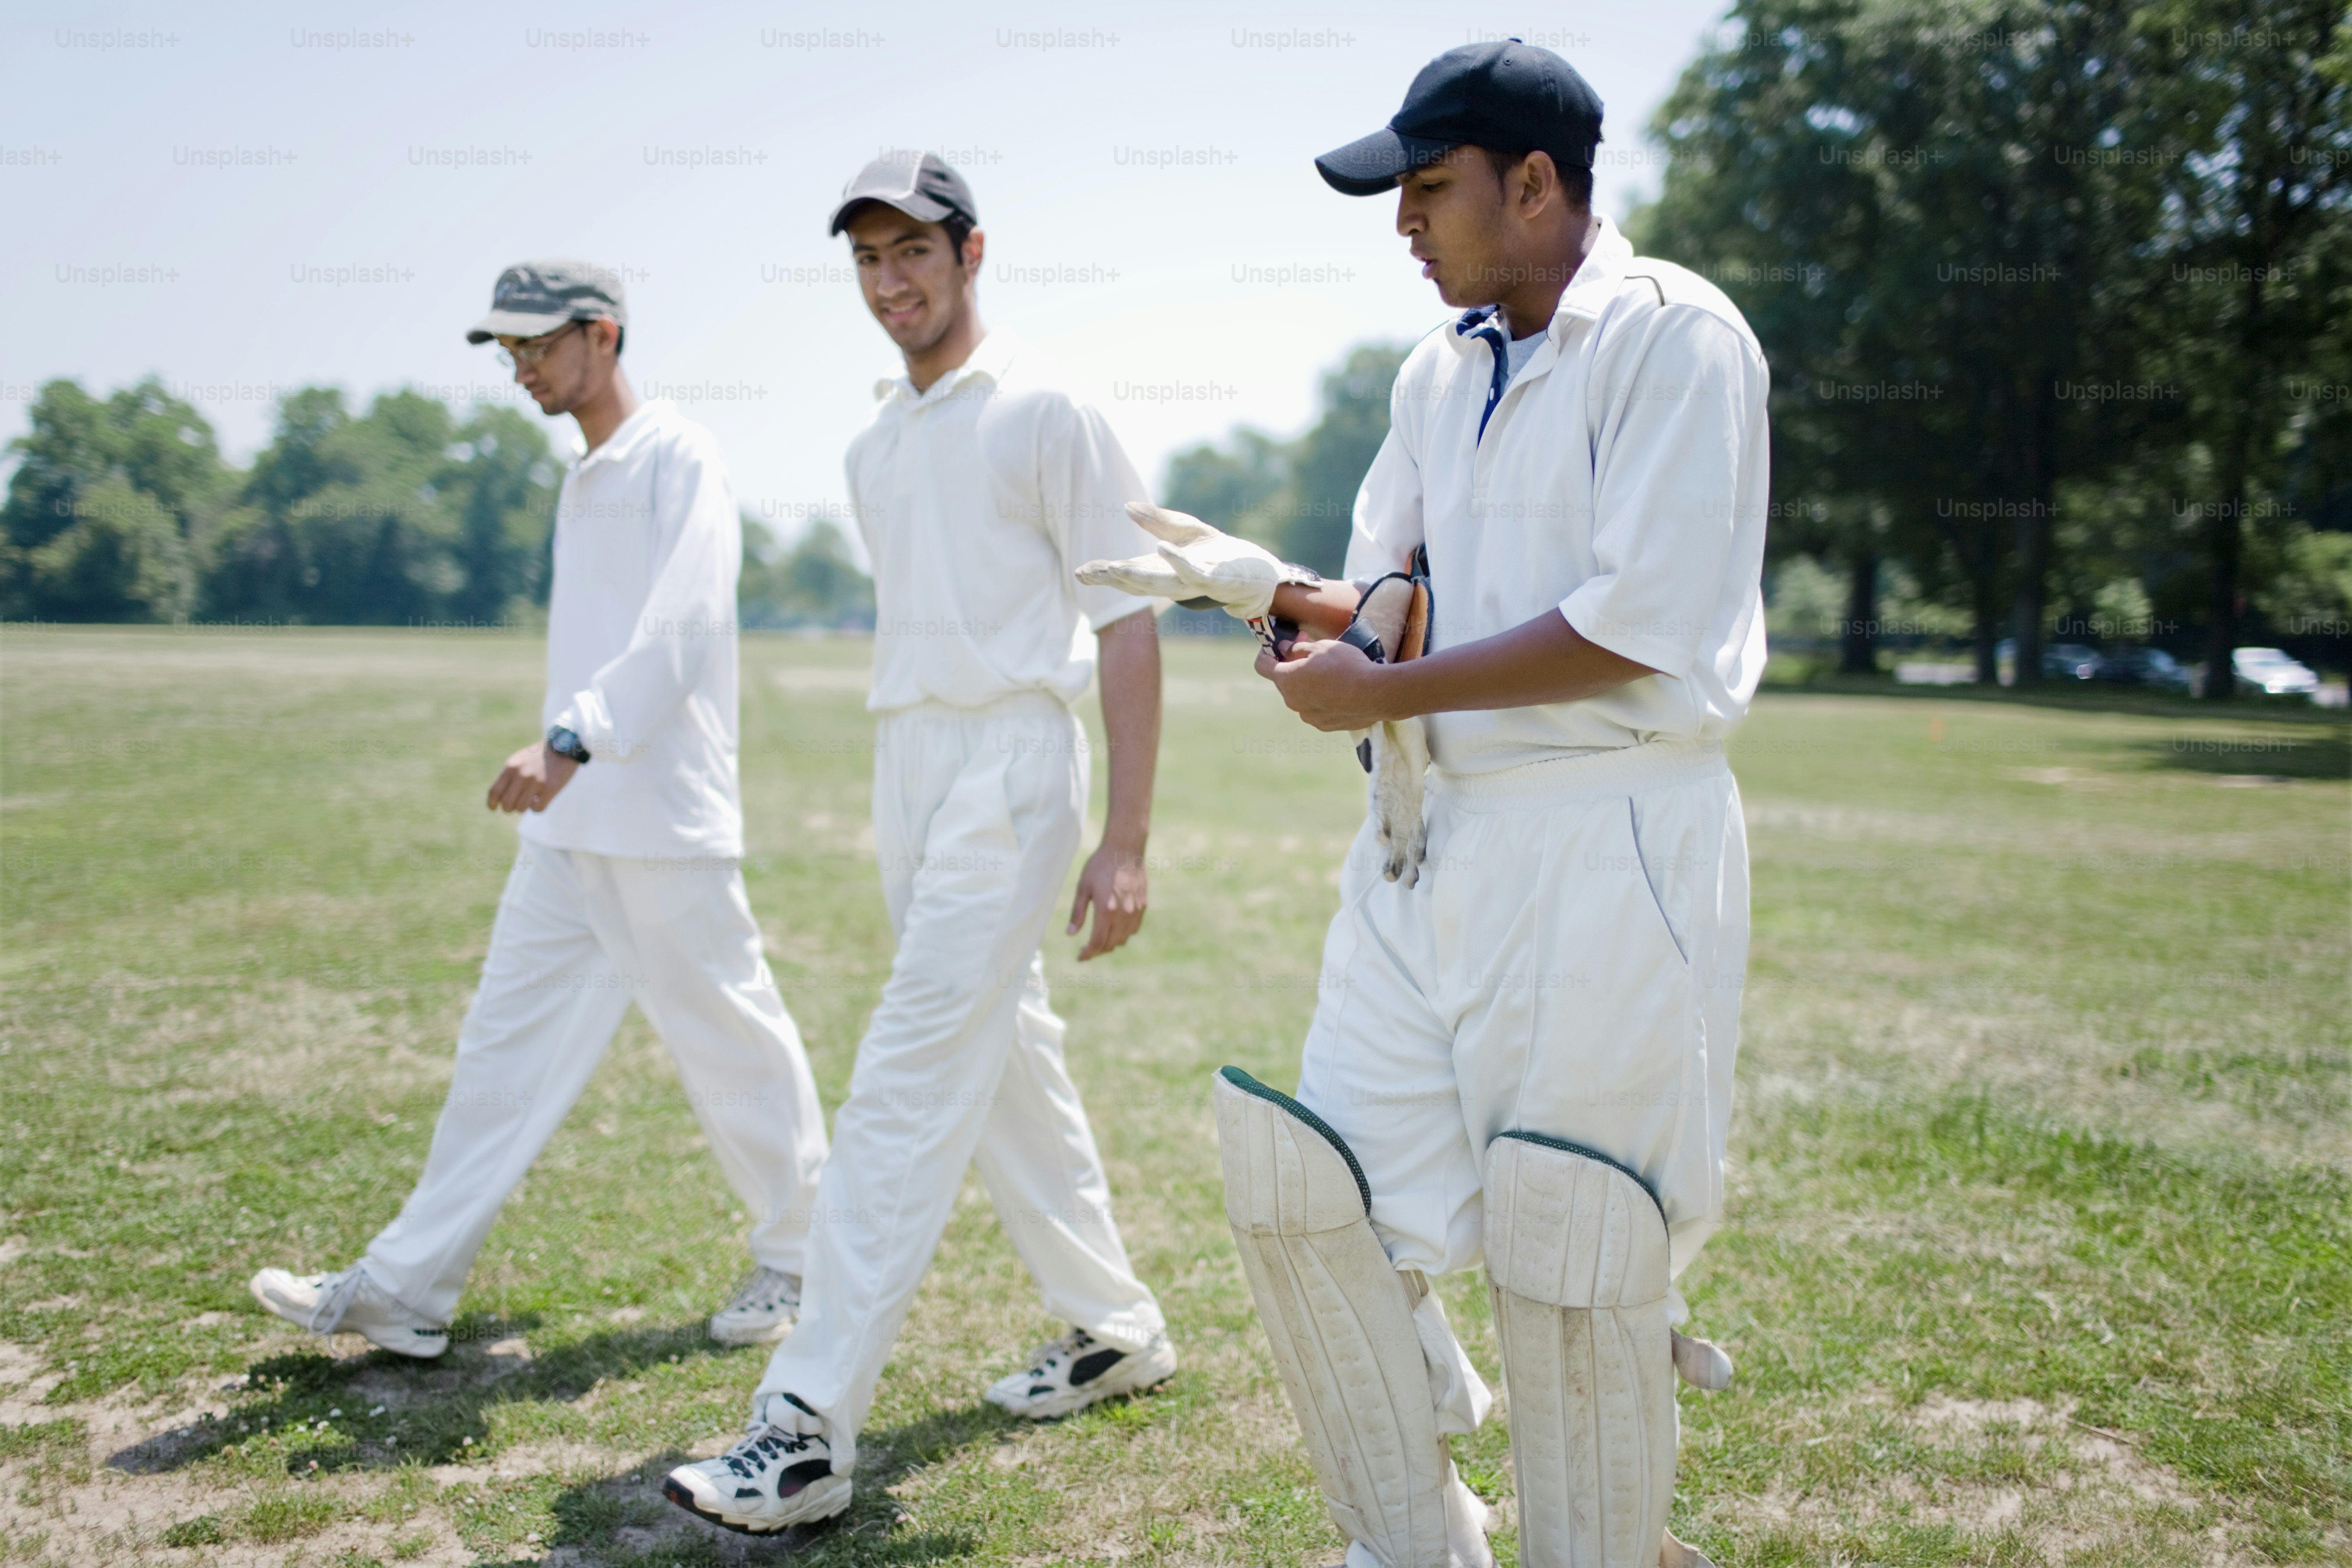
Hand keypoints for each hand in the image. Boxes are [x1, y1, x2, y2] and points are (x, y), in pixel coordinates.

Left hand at [487, 741, 579, 813]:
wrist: (563, 747)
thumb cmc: (539, 756)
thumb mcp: (518, 761)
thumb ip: (508, 776)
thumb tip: (499, 797)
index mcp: (511, 768)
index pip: (494, 792)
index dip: (492, 803)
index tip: (494, 808)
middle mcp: (521, 775)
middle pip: (507, 804)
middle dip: (509, 808)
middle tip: (516, 804)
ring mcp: (536, 783)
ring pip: (521, 808)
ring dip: (524, 807)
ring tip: (530, 799)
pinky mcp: (550, 789)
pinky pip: (537, 809)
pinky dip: (538, 807)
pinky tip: (541, 799)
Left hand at [1066, 840, 1147, 960]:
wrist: (1125, 849)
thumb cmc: (1100, 866)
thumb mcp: (1083, 888)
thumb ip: (1077, 913)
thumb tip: (1070, 934)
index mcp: (1106, 911)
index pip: (1097, 942)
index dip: (1088, 953)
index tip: (1080, 957)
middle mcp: (1123, 914)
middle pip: (1111, 944)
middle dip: (1097, 950)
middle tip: (1087, 950)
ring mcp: (1135, 911)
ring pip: (1123, 939)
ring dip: (1111, 944)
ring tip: (1100, 940)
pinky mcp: (1143, 906)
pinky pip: (1133, 929)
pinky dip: (1123, 934)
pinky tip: (1115, 929)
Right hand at [1074, 503, 1312, 622]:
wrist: (1260, 574)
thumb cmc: (1221, 554)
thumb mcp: (1186, 531)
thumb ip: (1157, 520)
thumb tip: (1127, 507)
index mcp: (1162, 571)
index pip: (1127, 572)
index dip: (1103, 573)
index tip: (1079, 571)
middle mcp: (1173, 581)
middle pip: (1136, 582)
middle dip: (1110, 578)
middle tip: (1084, 574)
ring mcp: (1193, 582)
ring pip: (1159, 583)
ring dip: (1135, 577)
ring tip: (1112, 568)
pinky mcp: (1215, 578)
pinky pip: (1193, 571)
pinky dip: (1177, 561)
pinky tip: (1162, 548)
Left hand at [1255, 638, 1399, 730]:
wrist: (1375, 694)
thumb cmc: (1347, 665)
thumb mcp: (1321, 646)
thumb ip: (1298, 648)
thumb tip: (1285, 649)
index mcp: (1287, 679)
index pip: (1262, 666)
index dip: (1267, 653)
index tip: (1278, 647)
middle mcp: (1292, 701)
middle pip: (1284, 681)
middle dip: (1293, 666)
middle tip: (1311, 652)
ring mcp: (1307, 716)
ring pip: (1300, 696)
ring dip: (1308, 684)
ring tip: (1331, 674)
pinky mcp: (1323, 725)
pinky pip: (1316, 709)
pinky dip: (1321, 699)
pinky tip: (1340, 691)